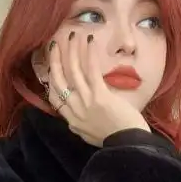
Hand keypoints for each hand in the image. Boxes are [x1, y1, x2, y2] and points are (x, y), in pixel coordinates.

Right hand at [48, 32, 150, 146]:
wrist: (130, 146)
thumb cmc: (116, 140)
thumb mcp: (89, 136)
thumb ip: (79, 126)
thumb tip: (71, 121)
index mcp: (72, 120)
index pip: (54, 96)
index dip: (50, 77)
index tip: (51, 64)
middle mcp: (74, 110)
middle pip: (59, 80)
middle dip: (55, 60)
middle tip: (55, 44)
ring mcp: (86, 102)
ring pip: (73, 72)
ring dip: (71, 51)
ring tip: (72, 35)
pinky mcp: (100, 96)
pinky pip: (91, 71)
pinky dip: (89, 55)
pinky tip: (89, 41)